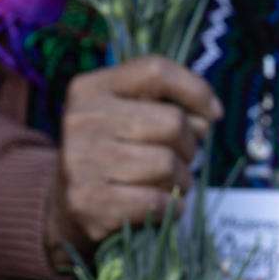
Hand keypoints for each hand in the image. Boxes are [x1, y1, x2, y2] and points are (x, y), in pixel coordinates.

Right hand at [46, 56, 222, 261]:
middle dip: (190, 147)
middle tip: (180, 160)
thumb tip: (211, 114)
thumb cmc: (113, 155)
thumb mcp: (128, 115)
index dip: (196, 91)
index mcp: (91, 89)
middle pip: (172, 123)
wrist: (66, 206)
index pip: (156, 71)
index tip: (212, 114)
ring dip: (182, 181)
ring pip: (168, 165)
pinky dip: (171, 207)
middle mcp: (82, 119)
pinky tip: (161, 206)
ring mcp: (81, 161)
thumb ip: (167, 102)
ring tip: (167, 184)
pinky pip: (157, 201)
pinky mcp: (89, 202)